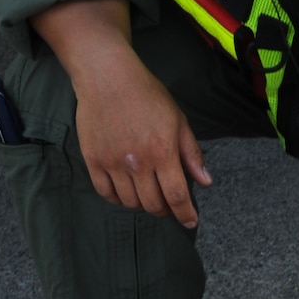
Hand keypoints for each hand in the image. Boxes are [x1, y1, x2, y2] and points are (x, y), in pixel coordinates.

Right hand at [32, 0, 212, 226]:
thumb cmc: (147, 95)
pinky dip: (118, 199)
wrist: (107, 77)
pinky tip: (126, 192)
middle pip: (153, 204)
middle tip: (168, 204)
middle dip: (165, 210)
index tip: (190, 221)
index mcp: (162, 151)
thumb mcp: (178, 120)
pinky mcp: (93, 160)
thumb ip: (191, 154)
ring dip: (142, 205)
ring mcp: (113, 163)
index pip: (176, 196)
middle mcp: (137, 162)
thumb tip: (205, 182)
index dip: (185, 214)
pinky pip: (106, 193)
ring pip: (130, 202)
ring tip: (147, 195)